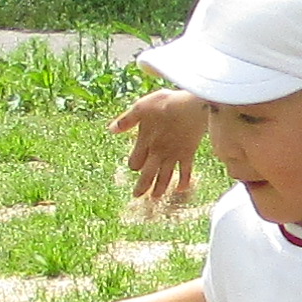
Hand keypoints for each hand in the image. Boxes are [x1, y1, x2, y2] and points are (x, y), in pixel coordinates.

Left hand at [113, 90, 208, 214]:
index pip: (135, 162)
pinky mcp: (188, 154)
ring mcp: (174, 155)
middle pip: (148, 175)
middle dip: (142, 186)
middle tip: (137, 196)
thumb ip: (126, 120)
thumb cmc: (166, 103)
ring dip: (159, 189)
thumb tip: (111, 130)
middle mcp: (158, 152)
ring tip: (154, 198)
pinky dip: (183, 182)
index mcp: (145, 142)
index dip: (133, 165)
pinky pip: (186, 172)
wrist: (191, 105)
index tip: (134, 166)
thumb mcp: (141, 107)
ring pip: (164, 177)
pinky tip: (180, 189)